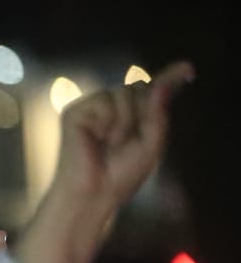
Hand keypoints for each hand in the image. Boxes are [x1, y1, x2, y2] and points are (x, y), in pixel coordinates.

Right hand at [50, 61, 193, 215]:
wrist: (93, 193)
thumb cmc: (121, 176)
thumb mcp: (152, 144)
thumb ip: (159, 113)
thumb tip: (162, 84)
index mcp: (133, 118)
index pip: (153, 91)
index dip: (170, 78)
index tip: (187, 69)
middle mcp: (112, 109)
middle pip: (139, 87)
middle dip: (140, 111)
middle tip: (125, 141)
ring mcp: (92, 108)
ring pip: (122, 91)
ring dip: (123, 120)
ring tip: (110, 143)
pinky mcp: (75, 111)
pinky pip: (102, 99)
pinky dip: (104, 120)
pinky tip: (96, 137)